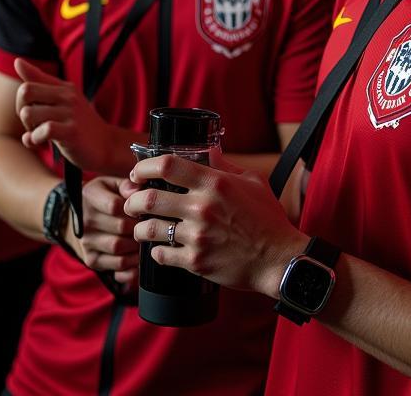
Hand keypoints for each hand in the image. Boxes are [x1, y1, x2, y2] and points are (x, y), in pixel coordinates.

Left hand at [14, 58, 132, 174]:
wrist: (105, 147)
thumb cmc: (79, 125)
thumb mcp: (62, 100)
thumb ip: (40, 82)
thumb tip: (18, 61)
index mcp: (64, 87)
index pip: (29, 82)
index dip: (22, 101)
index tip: (33, 111)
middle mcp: (68, 95)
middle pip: (25, 92)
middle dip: (22, 111)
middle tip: (34, 125)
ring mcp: (71, 112)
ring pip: (29, 113)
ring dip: (29, 129)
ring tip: (40, 136)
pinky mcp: (72, 131)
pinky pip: (43, 129)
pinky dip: (35, 139)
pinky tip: (41, 143)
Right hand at [76, 176, 139, 286]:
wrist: (81, 217)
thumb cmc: (104, 197)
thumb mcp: (112, 184)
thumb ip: (126, 185)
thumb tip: (137, 191)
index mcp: (90, 196)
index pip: (115, 205)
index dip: (135, 208)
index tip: (146, 209)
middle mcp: (84, 220)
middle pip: (120, 227)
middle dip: (140, 227)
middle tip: (152, 226)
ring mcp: (86, 242)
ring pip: (119, 247)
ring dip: (137, 245)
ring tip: (147, 240)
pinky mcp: (92, 260)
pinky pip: (117, 265)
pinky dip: (132, 264)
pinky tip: (139, 257)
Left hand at [124, 150, 306, 298]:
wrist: (279, 259)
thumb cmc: (268, 219)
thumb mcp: (252, 182)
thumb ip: (226, 165)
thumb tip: (209, 149)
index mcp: (214, 183)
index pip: (167, 166)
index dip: (145, 167)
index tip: (138, 172)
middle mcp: (202, 207)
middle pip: (150, 198)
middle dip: (133, 199)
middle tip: (131, 202)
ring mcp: (198, 236)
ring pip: (150, 229)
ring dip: (139, 227)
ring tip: (140, 227)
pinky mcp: (196, 262)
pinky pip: (162, 255)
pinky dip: (156, 252)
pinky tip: (160, 249)